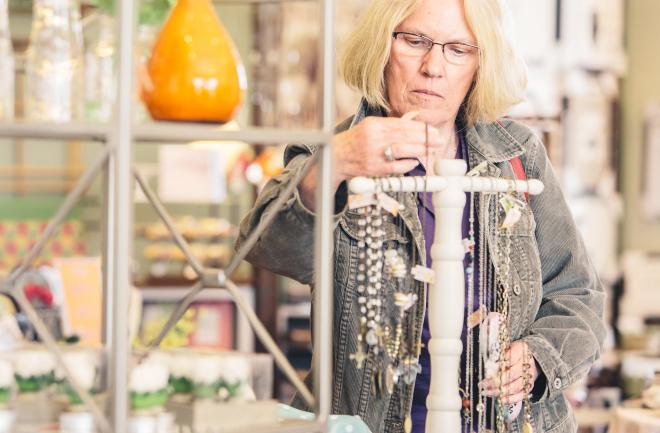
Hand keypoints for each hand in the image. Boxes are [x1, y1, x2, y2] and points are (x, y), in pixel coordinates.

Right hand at [332, 113, 451, 182]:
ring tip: (431, 150)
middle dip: (424, 139)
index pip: (402, 125)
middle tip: (438, 140)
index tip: (432, 130)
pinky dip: (407, 164)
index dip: (420, 128)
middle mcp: (373, 138)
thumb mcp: (372, 126)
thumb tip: (414, 116)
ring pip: (402, 150)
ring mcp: (373, 154)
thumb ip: (393, 122)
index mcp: (374, 125)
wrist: (336, 157)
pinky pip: (395, 166)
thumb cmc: (356, 140)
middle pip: (404, 136)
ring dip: (419, 150)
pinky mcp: (374, 169)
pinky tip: (414, 161)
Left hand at [479, 340, 538, 404]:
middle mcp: (526, 364)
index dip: (497, 365)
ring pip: (514, 387)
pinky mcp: (528, 388)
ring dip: (498, 391)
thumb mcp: (505, 346)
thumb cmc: (512, 351)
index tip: (486, 369)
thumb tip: (485, 363)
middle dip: (494, 381)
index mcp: (520, 350)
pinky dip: (509, 399)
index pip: (509, 358)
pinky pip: (519, 396)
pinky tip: (498, 399)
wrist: (530, 358)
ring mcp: (528, 377)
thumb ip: (496, 353)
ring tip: (485, 392)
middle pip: (511, 375)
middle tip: (482, 383)